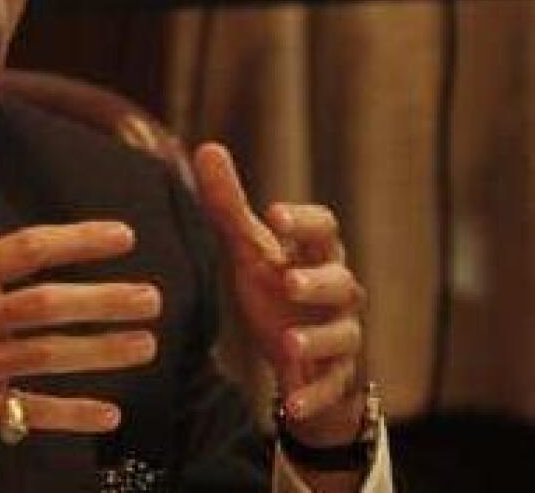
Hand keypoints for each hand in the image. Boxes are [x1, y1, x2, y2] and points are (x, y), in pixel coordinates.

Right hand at [0, 149, 160, 483]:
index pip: (24, 249)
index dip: (77, 241)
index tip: (124, 236)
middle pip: (45, 305)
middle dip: (103, 300)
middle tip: (152, 298)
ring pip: (46, 356)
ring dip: (101, 352)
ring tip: (147, 346)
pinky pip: (29, 411)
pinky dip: (70, 413)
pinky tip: (110, 413)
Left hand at [193, 143, 367, 445]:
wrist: (302, 354)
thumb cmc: (277, 289)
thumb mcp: (251, 250)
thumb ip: (229, 206)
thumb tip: (208, 147)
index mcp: (315, 255)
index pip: (323, 229)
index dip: (304, 221)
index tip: (276, 213)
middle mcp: (337, 293)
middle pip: (340, 282)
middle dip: (317, 281)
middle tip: (289, 281)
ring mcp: (341, 335)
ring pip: (342, 335)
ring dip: (317, 338)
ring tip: (289, 343)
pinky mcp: (336, 376)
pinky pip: (331, 387)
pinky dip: (313, 395)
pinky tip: (290, 402)